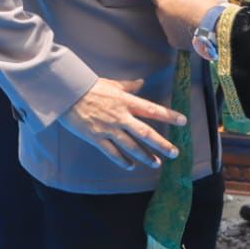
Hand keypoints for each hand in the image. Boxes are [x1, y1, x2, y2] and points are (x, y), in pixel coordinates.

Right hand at [62, 78, 185, 170]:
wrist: (67, 94)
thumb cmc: (89, 87)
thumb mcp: (112, 84)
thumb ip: (128, 86)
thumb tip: (141, 82)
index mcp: (125, 101)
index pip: (152, 109)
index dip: (168, 115)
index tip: (182, 121)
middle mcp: (120, 117)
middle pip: (145, 132)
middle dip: (161, 143)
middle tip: (174, 152)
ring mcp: (109, 129)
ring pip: (131, 146)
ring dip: (145, 156)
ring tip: (156, 163)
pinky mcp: (96, 138)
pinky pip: (112, 152)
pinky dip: (122, 160)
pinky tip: (131, 166)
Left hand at [151, 0, 218, 48]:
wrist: (215, 28)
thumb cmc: (206, 7)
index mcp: (165, 3)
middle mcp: (162, 18)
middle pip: (161, 10)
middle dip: (169, 8)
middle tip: (182, 6)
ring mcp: (168, 32)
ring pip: (167, 23)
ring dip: (175, 21)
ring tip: (189, 20)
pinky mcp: (175, 43)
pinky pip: (175, 34)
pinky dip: (180, 32)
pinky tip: (191, 30)